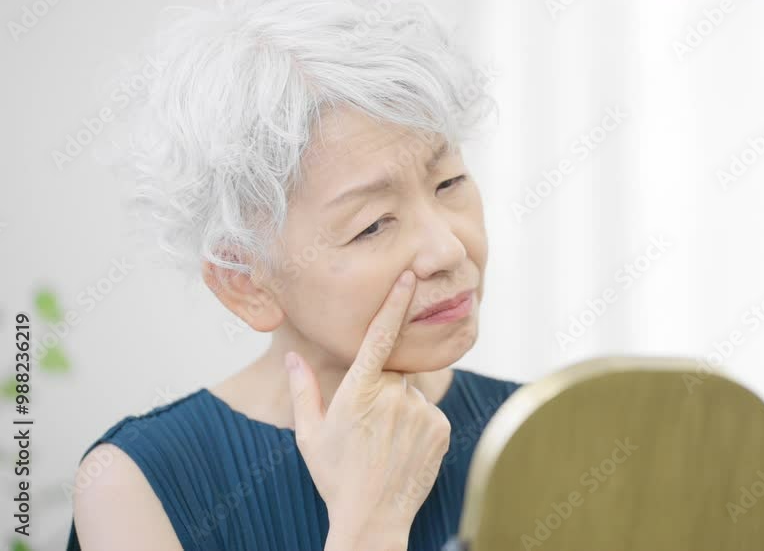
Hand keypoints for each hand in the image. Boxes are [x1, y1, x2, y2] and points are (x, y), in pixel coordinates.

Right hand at [284, 269, 451, 548]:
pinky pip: (429, 413)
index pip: (380, 336)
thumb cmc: (335, 476)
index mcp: (359, 391)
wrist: (373, 518)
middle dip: (383, 389)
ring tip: (386, 444)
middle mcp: (393, 396)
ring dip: (401, 410)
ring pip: (412, 394)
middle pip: (393, 373)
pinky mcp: (440, 427)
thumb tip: (291, 356)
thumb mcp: (310, 434)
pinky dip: (419, 426)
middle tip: (370, 427)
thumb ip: (303, 389)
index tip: (408, 277)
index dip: (395, 303)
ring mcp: (421, 412)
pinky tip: (404, 451)